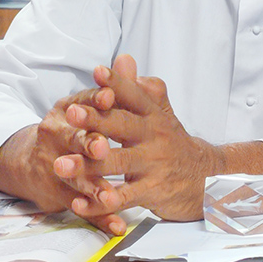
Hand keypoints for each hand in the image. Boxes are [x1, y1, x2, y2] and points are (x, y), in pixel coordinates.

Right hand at [0, 85, 127, 235]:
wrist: (30, 161)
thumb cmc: (71, 128)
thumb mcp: (87, 104)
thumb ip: (112, 86)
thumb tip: (128, 59)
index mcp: (66, 109)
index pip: (83, 102)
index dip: (96, 100)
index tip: (110, 96)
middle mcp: (55, 134)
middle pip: (74, 139)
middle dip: (88, 143)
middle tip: (103, 146)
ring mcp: (54, 165)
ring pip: (76, 175)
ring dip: (91, 184)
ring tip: (107, 192)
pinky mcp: (58, 193)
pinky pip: (81, 206)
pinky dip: (100, 217)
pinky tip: (117, 225)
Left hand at [58, 54, 223, 221]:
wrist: (200, 177)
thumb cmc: (170, 140)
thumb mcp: (159, 113)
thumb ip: (137, 88)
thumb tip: (123, 58)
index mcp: (153, 115)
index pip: (135, 95)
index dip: (117, 83)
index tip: (97, 72)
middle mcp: (154, 137)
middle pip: (123, 126)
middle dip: (96, 120)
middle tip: (71, 113)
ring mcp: (153, 165)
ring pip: (118, 163)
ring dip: (87, 165)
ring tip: (61, 165)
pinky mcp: (152, 191)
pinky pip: (123, 198)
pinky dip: (99, 203)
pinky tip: (78, 203)